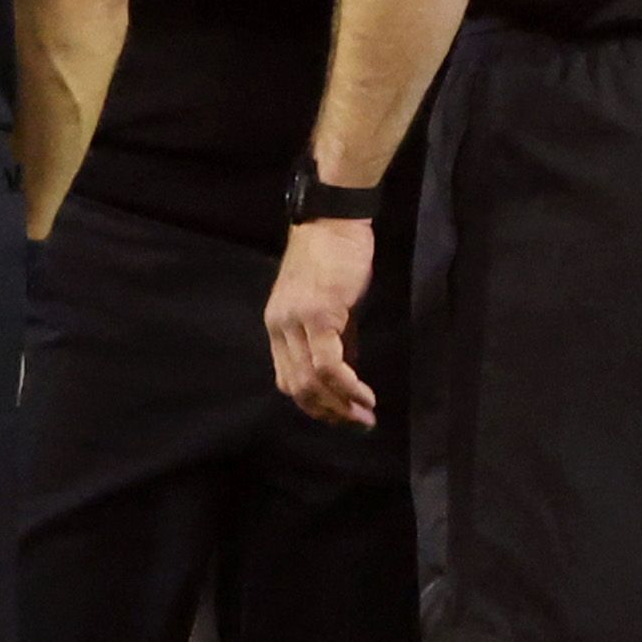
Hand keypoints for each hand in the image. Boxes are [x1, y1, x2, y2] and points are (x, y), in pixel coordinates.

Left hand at [265, 218, 378, 428]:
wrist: (335, 218)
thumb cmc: (335, 255)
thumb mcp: (331, 303)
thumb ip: (336, 338)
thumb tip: (346, 375)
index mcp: (277, 325)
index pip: (286, 379)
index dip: (314, 404)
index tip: (341, 415)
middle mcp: (279, 326)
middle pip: (296, 387)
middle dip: (328, 413)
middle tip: (357, 424)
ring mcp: (296, 321)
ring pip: (311, 381)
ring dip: (340, 406)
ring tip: (364, 416)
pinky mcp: (319, 315)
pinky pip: (330, 364)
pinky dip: (348, 387)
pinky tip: (365, 396)